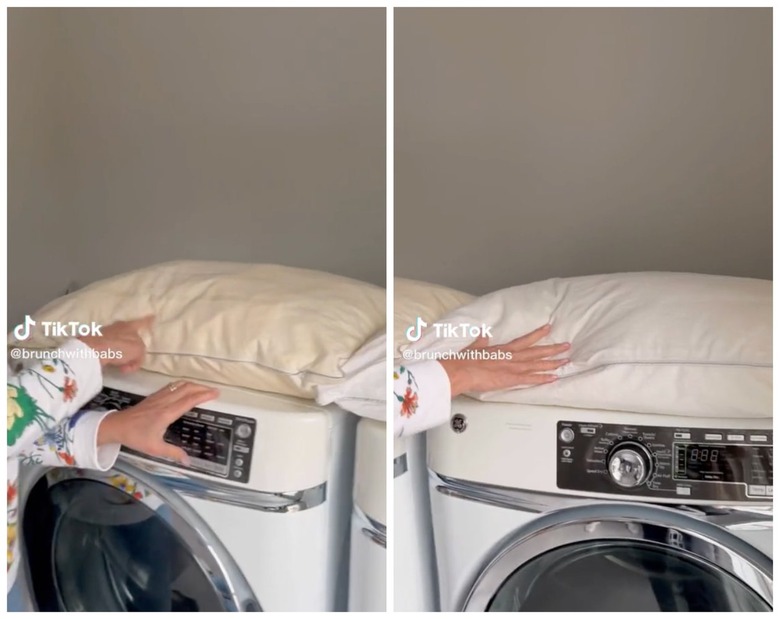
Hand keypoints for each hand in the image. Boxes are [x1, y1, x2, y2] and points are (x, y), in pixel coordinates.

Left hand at [79, 315, 153, 370]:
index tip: (153, 315)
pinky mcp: (96, 342)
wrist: (92, 351)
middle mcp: (118, 326)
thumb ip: (140, 352)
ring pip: (120, 345)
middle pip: (131, 337)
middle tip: (134, 361)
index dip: (148, 321)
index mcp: (130, 326)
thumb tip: (135, 356)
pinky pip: (110, 350)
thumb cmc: (120, 347)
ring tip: (123, 367)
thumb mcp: (138, 351)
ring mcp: (106, 333)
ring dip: (123, 357)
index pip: (143, 322)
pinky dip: (114, 358)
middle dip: (133, 348)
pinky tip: (114, 365)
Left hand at [97, 380, 219, 464]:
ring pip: (180, 385)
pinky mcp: (154, 395)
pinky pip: (172, 386)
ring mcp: (159, 397)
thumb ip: (173, 453)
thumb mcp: (155, 448)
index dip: (204, 395)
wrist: (117, 426)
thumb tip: (188, 462)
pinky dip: (183, 385)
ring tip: (203, 389)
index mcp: (167, 413)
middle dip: (202, 388)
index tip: (215, 394)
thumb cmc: (136, 437)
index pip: (189, 400)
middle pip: (187, 388)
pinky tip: (186, 388)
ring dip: (193, 385)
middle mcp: (165, 402)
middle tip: (214, 391)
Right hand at [438, 324, 569, 397]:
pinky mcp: (510, 379)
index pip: (524, 340)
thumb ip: (481, 342)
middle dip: (552, 348)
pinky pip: (531, 379)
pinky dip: (543, 378)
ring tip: (565, 361)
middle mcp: (510, 357)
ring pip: (537, 364)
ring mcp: (512, 368)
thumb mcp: (473, 347)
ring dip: (552, 363)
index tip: (548, 328)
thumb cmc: (464, 361)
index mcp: (502, 349)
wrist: (459, 371)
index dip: (537, 334)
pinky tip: (553, 377)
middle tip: (566, 346)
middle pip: (536, 352)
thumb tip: (484, 334)